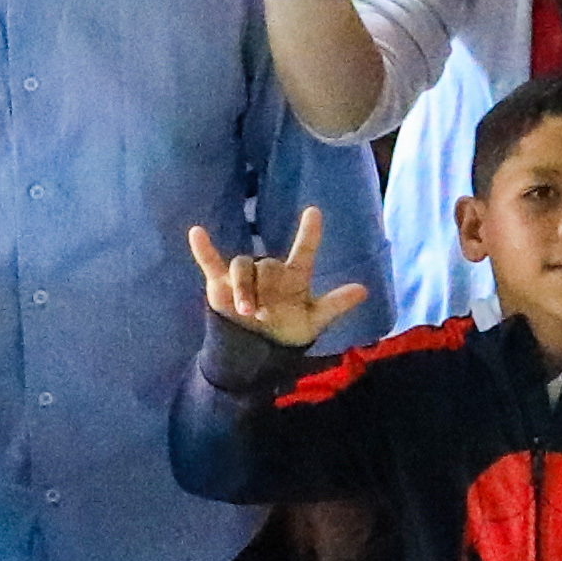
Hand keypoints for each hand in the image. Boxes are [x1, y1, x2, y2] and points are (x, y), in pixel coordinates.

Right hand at [188, 204, 348, 349]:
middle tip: (265, 313)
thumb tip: (364, 290)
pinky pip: (210, 261)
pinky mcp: (221, 283)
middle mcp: (270, 271)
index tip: (314, 212)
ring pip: (242, 267)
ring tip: (247, 312)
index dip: (309, 232)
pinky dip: (203, 248)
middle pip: (267, 265)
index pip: (304, 249)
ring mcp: (245, 276)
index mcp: (295, 276)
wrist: (259, 348)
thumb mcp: (315, 320)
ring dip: (243, 289)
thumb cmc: (289, 329)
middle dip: (265, 289)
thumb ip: (336, 304)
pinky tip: (197, 232)